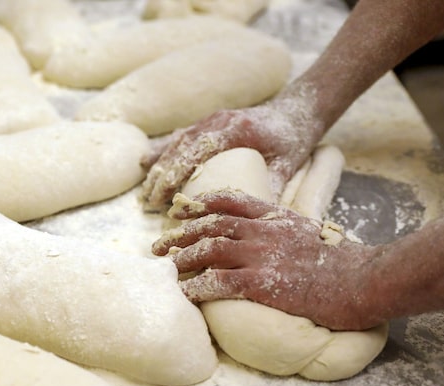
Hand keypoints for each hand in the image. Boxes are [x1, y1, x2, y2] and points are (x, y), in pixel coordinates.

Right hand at [141, 94, 324, 209]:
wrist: (297, 109)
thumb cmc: (293, 138)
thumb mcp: (288, 164)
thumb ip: (272, 187)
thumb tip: (253, 217)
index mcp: (236, 128)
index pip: (198, 149)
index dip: (177, 172)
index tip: (164, 195)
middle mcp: (218, 120)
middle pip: (181, 147)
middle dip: (161, 175)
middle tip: (148, 202)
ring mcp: (211, 120)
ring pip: (176, 142)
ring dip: (158, 165)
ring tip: (145, 191)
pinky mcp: (208, 123)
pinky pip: (180, 137)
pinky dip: (163, 151)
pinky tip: (146, 163)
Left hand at [151, 191, 381, 330]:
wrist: (365, 279)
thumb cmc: (344, 263)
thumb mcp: (311, 233)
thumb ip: (286, 231)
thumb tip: (273, 238)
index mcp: (275, 217)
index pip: (230, 200)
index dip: (200, 204)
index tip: (180, 210)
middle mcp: (263, 231)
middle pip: (211, 225)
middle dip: (180, 235)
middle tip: (157, 246)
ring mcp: (261, 255)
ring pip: (209, 250)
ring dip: (182, 260)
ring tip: (164, 270)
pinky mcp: (262, 282)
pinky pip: (218, 283)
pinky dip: (196, 288)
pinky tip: (183, 296)